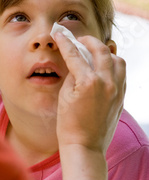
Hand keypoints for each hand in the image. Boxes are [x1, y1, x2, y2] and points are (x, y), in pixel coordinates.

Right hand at [54, 33, 125, 153]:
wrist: (85, 146)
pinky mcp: (121, 97)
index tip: (59, 33)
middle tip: (78, 40)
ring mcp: (117, 90)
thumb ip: (73, 73)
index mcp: (88, 82)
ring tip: (94, 54)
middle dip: (88, 41)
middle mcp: (107, 83)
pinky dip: (112, 66)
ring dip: (105, 53)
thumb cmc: (70, 124)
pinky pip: (121, 73)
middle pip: (101, 50)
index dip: (65, 41)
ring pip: (117, 60)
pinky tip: (102, 68)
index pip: (75, 54)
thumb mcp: (65, 95)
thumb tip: (77, 60)